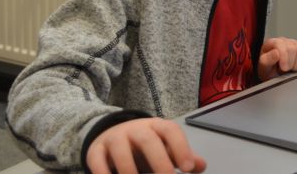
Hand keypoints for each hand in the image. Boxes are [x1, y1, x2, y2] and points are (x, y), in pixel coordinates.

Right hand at [86, 117, 206, 173]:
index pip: (170, 131)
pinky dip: (103, 173)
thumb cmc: (146, 146)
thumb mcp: (165, 147)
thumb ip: (182, 156)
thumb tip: (201, 165)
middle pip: (147, 140)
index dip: (181, 147)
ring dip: (129, 169)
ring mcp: (114, 138)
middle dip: (159, 161)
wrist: (112, 135)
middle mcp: (135, 129)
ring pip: (120, 150)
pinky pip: (97, 161)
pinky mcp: (95, 150)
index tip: (188, 168)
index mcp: (156, 127)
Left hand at [258, 37, 296, 80]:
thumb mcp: (263, 68)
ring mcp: (295, 44)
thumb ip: (267, 60)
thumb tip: (276, 53)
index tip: (284, 68)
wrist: (274, 75)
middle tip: (287, 71)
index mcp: (272, 43)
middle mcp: (284, 41)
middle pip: (294, 48)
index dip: (285, 58)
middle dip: (291, 63)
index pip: (281, 45)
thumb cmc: (268, 70)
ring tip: (292, 69)